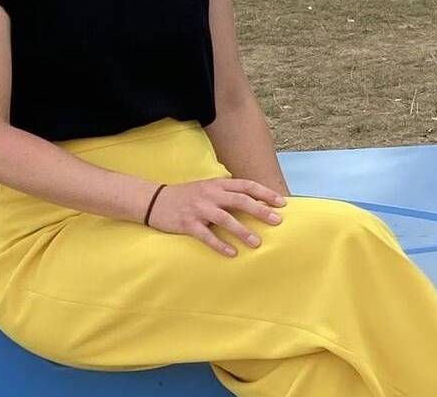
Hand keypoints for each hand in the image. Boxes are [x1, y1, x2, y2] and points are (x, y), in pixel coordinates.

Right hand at [146, 177, 285, 256]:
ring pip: (225, 219)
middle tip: (277, 221)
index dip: (265, 193)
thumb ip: (228, 191)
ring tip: (257, 243)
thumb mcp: (209, 187)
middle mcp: (211, 194)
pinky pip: (206, 236)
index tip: (282, 203)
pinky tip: (232, 253)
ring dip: (243, 231)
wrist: (155, 200)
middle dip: (261, 211)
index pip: (247, 186)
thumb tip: (254, 198)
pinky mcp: (187, 224)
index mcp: (218, 184)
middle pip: (240, 201)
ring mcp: (199, 209)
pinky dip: (220, 244)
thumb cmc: (187, 195)